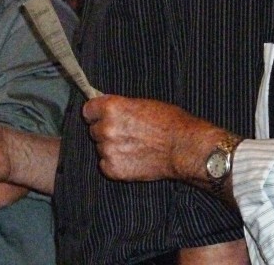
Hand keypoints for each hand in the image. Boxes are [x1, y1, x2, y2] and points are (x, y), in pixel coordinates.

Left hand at [83, 94, 209, 181]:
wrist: (185, 149)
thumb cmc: (170, 123)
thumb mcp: (142, 104)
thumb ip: (120, 107)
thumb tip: (106, 109)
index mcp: (111, 108)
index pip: (88, 111)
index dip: (96, 114)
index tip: (102, 117)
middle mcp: (106, 128)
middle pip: (94, 130)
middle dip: (106, 131)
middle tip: (126, 134)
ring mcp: (108, 150)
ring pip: (100, 148)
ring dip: (111, 148)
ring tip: (133, 147)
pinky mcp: (113, 169)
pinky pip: (105, 165)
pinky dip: (115, 164)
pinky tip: (132, 159)